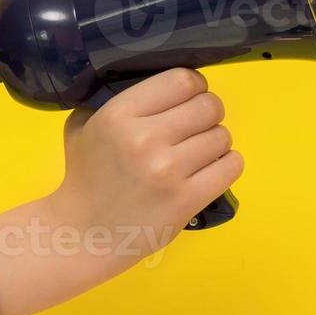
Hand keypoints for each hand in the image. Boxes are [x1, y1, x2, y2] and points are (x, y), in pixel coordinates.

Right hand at [0, 68, 243, 314]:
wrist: (83, 234)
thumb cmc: (85, 176)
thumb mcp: (85, 124)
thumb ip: (119, 98)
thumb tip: (162, 81)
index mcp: (119, 114)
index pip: (183, 80)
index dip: (193, 87)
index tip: (187, 99)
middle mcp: (146, 138)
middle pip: (210, 105)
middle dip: (207, 114)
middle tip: (194, 128)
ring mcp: (169, 170)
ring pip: (223, 136)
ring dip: (215, 142)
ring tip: (197, 153)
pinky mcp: (187, 199)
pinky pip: (232, 165)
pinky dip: (225, 165)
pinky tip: (209, 170)